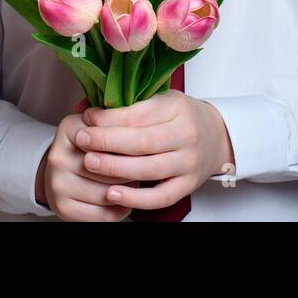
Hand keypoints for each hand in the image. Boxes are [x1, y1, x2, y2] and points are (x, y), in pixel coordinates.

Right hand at [35, 98, 137, 220]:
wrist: (59, 172)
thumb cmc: (87, 146)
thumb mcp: (97, 123)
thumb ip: (114, 114)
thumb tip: (136, 109)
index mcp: (69, 128)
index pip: (108, 138)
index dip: (131, 145)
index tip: (144, 145)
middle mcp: (59, 156)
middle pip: (109, 167)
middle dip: (133, 169)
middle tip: (146, 167)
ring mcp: (58, 183)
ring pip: (107, 193)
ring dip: (128, 192)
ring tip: (136, 184)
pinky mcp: (62, 208)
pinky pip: (101, 215)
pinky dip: (119, 211)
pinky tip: (125, 202)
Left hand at [73, 90, 234, 211]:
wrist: (216, 136)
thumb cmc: (180, 116)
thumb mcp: (159, 99)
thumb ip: (127, 105)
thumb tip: (86, 110)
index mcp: (177, 107)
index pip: (138, 114)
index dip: (108, 118)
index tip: (86, 118)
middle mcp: (187, 135)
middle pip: (142, 142)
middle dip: (106, 142)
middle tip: (81, 141)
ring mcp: (189, 163)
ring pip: (148, 169)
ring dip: (115, 169)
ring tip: (89, 164)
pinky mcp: (188, 185)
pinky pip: (160, 197)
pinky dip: (135, 198)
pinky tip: (112, 194)